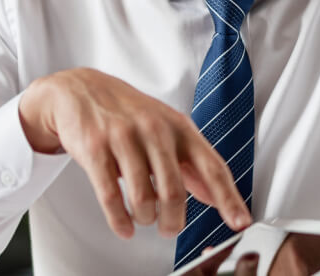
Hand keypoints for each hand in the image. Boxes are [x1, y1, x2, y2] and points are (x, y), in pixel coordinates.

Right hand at [17, 67, 250, 238]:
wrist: (80, 90)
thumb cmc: (127, 112)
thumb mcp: (166, 129)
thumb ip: (191, 164)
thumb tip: (216, 197)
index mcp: (178, 126)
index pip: (211, 167)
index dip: (228, 198)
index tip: (239, 222)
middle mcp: (154, 130)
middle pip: (174, 191)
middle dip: (173, 221)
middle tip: (169, 228)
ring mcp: (123, 138)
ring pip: (143, 197)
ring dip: (145, 218)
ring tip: (143, 219)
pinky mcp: (94, 148)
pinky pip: (110, 195)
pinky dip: (119, 219)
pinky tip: (124, 226)